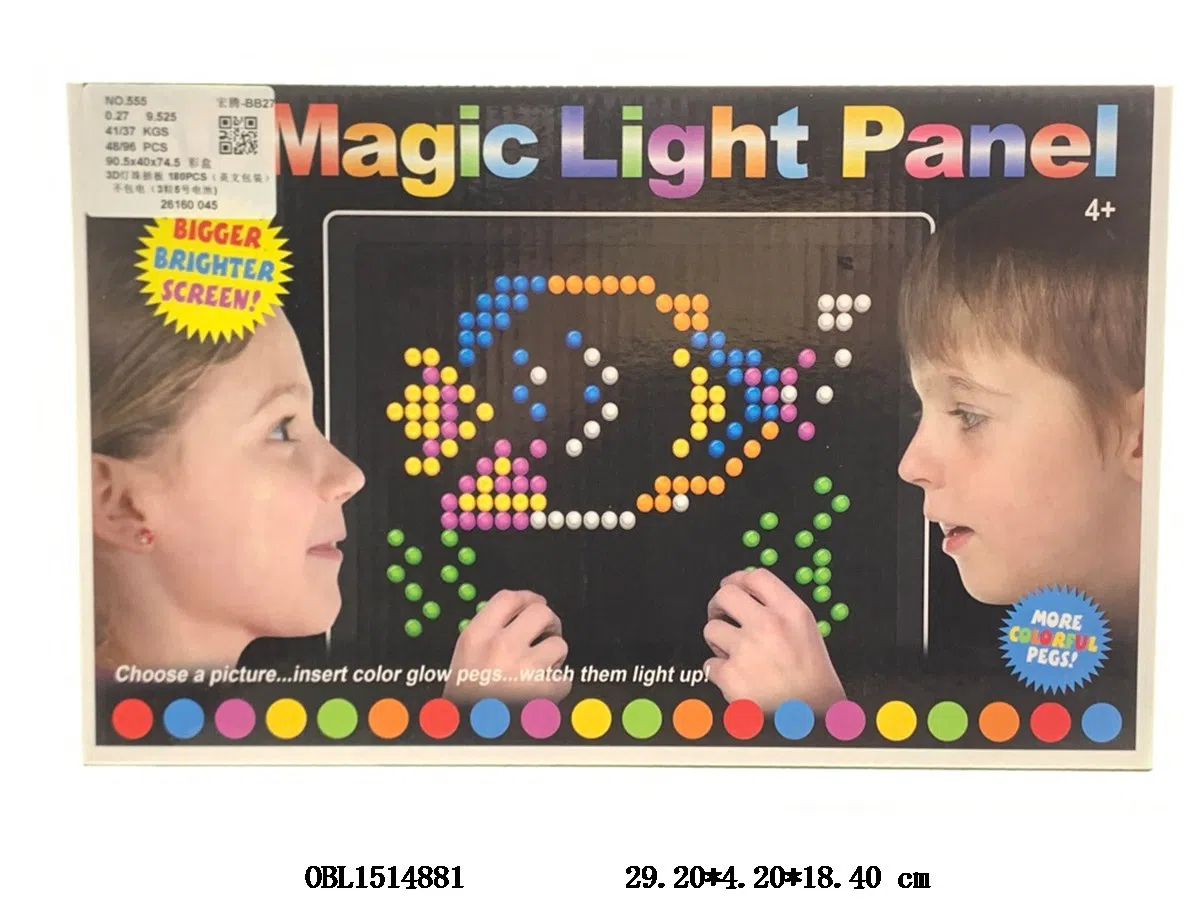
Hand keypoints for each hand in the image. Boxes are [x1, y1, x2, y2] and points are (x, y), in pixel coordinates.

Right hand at [444, 590, 571, 703]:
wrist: (470, 737)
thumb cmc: (464, 704)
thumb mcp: (463, 659)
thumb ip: (487, 634)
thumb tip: (516, 614)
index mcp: (477, 637)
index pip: (509, 598)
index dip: (527, 597)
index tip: (534, 602)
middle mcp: (501, 647)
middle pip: (541, 612)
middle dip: (549, 622)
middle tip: (547, 633)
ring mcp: (524, 668)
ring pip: (559, 645)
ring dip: (554, 657)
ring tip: (541, 671)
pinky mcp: (543, 692)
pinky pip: (564, 679)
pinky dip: (558, 687)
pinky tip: (542, 694)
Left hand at [702, 568, 844, 713]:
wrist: (813, 718)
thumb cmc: (813, 681)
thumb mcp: (807, 632)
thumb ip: (779, 611)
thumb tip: (749, 596)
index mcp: (792, 612)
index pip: (756, 576)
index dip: (739, 579)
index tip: (733, 585)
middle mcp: (769, 626)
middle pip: (726, 594)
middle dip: (718, 604)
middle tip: (720, 614)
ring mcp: (747, 649)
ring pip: (712, 628)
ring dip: (718, 640)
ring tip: (733, 654)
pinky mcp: (731, 676)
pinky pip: (709, 665)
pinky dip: (718, 673)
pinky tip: (736, 678)